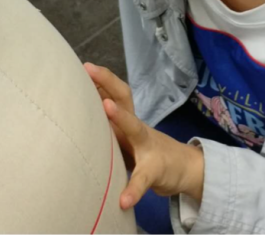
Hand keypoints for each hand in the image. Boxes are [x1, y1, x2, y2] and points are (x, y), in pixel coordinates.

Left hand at [84, 63, 204, 208]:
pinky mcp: (154, 172)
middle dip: (107, 82)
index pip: (115, 94)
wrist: (185, 168)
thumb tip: (79, 113)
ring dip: (122, 119)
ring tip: (107, 107)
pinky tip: (124, 200)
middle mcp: (137, 128)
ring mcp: (147, 148)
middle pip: (124, 98)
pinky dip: (133, 190)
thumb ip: (108, 127)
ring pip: (135, 129)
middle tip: (89, 69)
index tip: (84, 65)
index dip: (102, 79)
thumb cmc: (147, 152)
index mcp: (128, 122)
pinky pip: (142, 180)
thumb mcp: (127, 140)